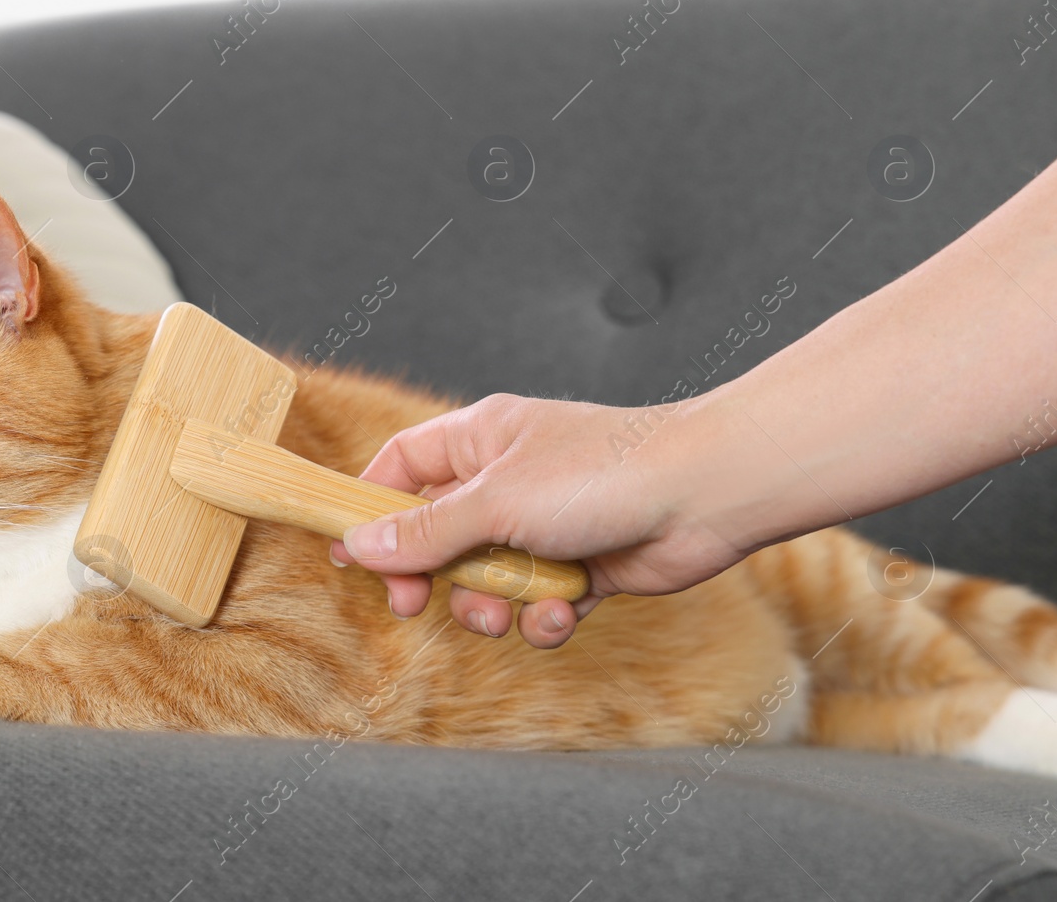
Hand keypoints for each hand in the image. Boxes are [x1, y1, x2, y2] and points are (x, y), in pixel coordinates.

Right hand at [330, 393, 751, 648]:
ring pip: (485, 580)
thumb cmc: (601, 473)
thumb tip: (359, 545)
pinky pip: (537, 604)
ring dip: (489, 605)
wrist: (705, 495)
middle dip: (428, 576)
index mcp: (480, 439)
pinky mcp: (582, 568)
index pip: (402, 466)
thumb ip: (425, 531)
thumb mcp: (495, 502)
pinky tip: (563, 613)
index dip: (370, 508)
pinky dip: (544, 617)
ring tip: (506, 610)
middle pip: (436, 536)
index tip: (352, 557)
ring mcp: (544, 526)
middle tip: (413, 603)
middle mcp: (507, 480)